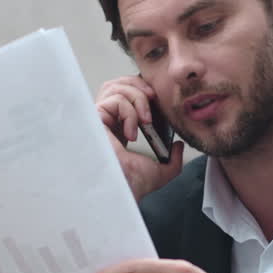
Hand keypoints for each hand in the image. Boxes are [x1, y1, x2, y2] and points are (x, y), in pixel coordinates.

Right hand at [96, 76, 184, 200]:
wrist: (125, 188)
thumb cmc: (135, 183)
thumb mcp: (162, 171)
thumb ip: (173, 160)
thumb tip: (178, 146)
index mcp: (119, 129)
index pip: (126, 95)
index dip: (141, 90)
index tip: (156, 101)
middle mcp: (106, 121)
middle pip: (117, 83)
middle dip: (137, 85)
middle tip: (153, 100)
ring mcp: (98, 118)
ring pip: (115, 86)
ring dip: (137, 98)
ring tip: (145, 120)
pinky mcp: (94, 118)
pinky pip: (114, 100)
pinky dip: (129, 112)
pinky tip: (131, 133)